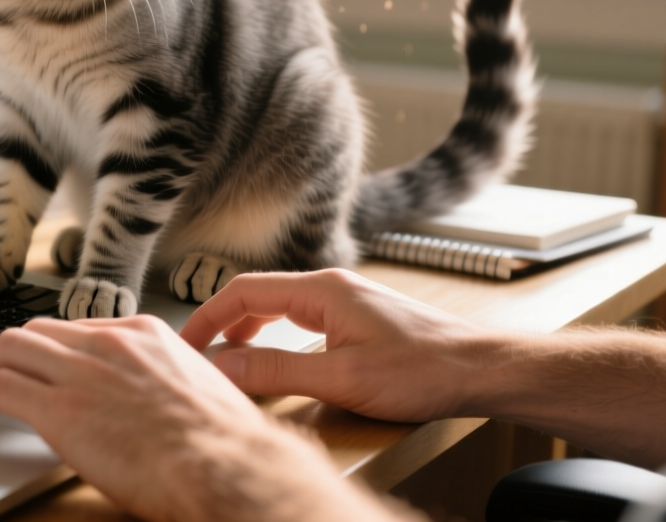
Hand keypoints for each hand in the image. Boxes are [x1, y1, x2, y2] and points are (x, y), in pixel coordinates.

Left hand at [0, 315, 341, 521]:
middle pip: (36, 331)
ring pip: (6, 349)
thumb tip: (156, 405)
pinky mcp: (59, 408)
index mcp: (145, 334)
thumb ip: (166, 385)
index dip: (49, 349)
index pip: (78, 329)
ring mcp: (82, 371)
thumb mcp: (200, 393)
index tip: (39, 366)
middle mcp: (108, 343)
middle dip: (6, 352)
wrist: (228, 464)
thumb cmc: (226, 445)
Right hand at [180, 269, 496, 422]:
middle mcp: (331, 286)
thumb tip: (220, 369)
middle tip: (198, 355)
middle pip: (257, 294)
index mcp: (321, 289)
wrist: (481, 369)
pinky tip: (276, 358)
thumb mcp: (340, 378)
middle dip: (222, 322)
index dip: (207, 317)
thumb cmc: (422, 371)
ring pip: (279, 305)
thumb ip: (275, 371)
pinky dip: (275, 333)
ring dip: (248, 328)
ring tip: (228, 359)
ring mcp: (346, 300)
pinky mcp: (359, 317)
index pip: (244, 290)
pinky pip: (301, 317)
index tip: (185, 346)